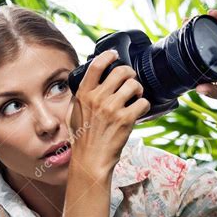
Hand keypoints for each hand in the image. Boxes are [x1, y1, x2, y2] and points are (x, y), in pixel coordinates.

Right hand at [66, 50, 149, 176]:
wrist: (90, 160)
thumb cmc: (82, 140)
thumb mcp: (73, 114)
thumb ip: (80, 98)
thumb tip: (87, 85)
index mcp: (84, 95)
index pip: (97, 66)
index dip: (108, 56)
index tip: (115, 55)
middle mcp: (98, 98)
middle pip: (121, 71)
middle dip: (129, 73)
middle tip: (131, 80)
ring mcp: (112, 108)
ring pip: (134, 85)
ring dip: (138, 89)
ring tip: (135, 97)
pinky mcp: (126, 119)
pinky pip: (143, 102)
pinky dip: (144, 105)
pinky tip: (139, 111)